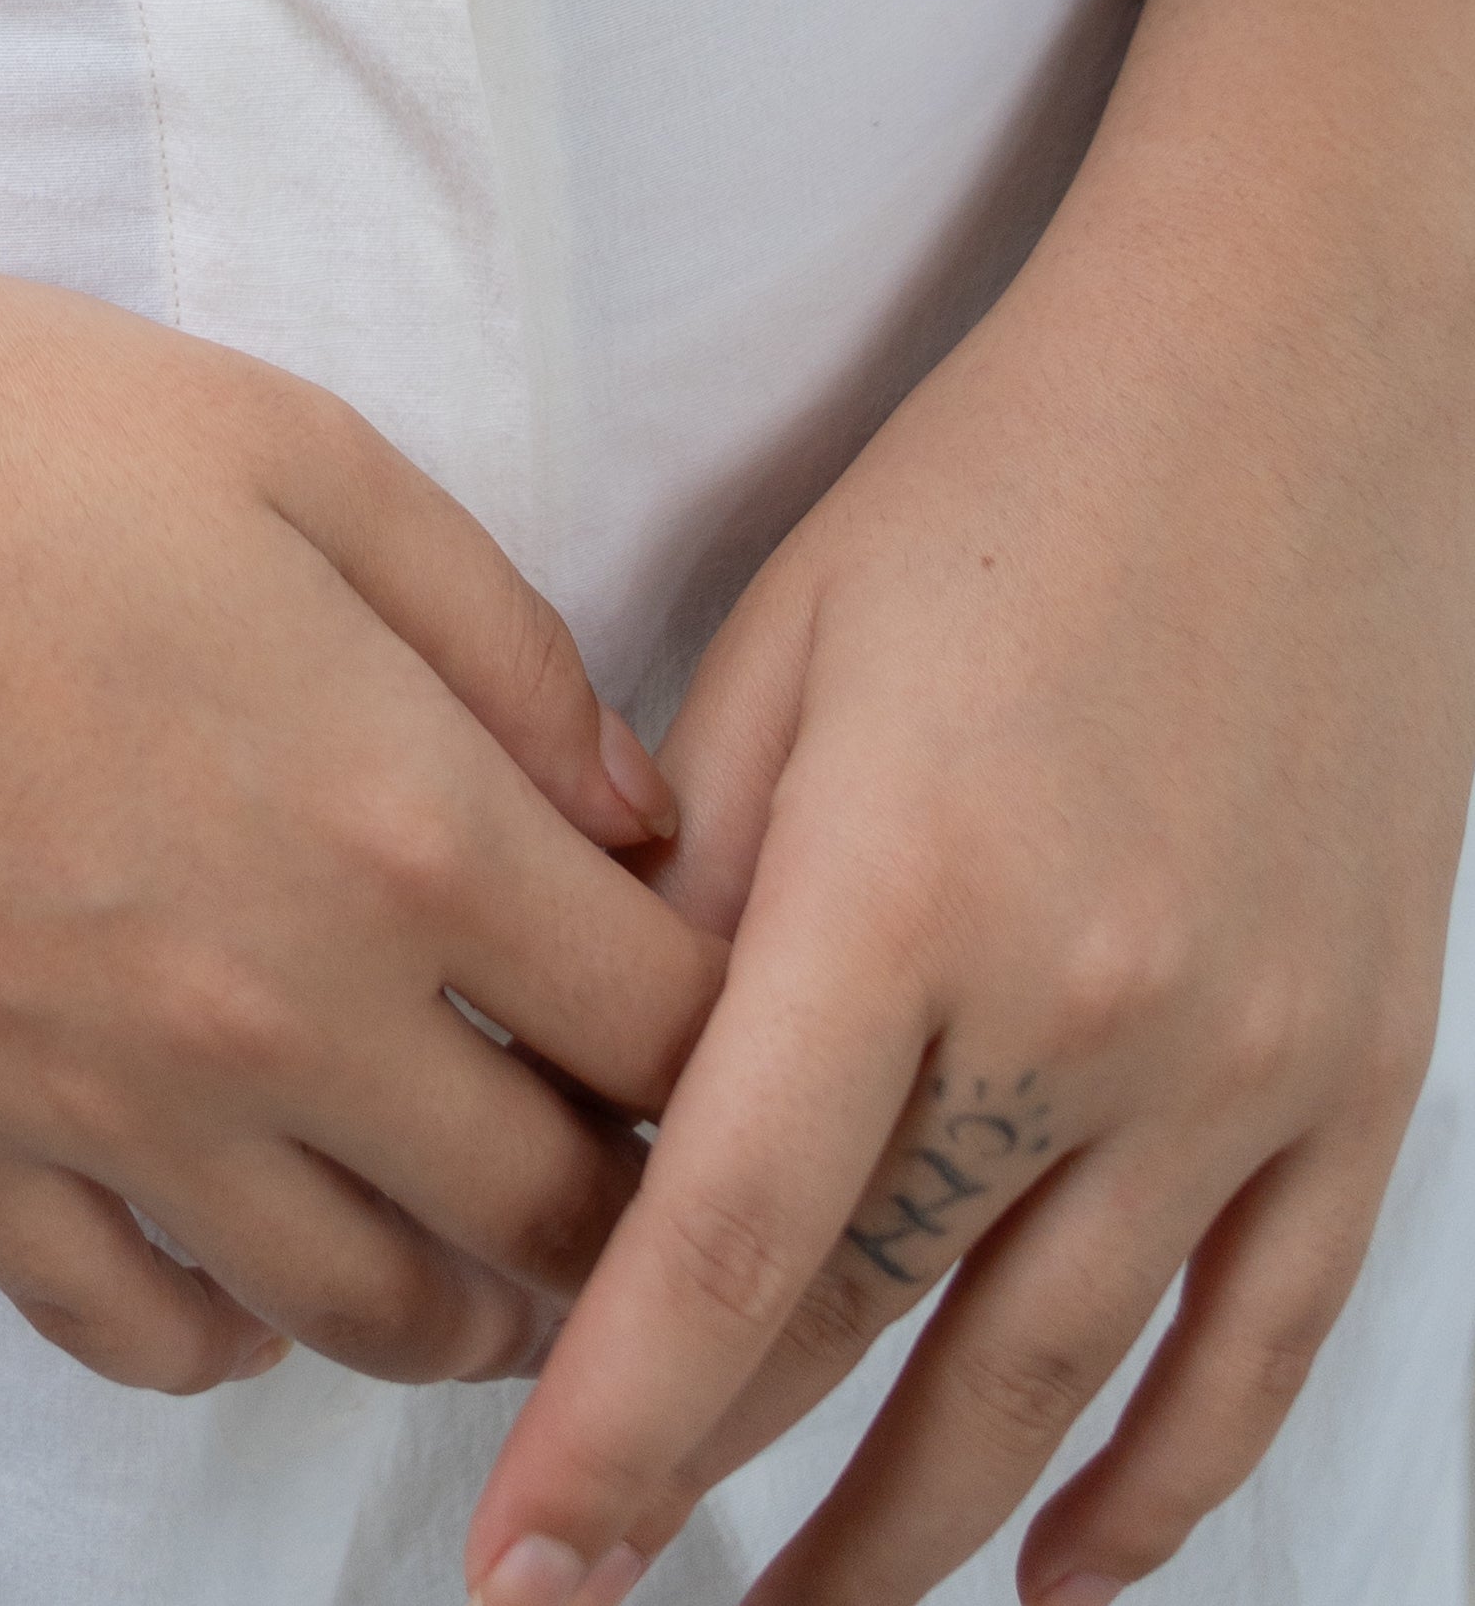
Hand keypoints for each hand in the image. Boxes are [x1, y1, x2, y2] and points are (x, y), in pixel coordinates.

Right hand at [0, 240, 723, 1390]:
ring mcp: (112, 1099)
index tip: (744, 1001)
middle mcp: (283, 1010)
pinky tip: (255, 1271)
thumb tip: (634, 814)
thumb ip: (501, 634)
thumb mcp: (295, 445)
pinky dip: (225, 1337)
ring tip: (489, 1235)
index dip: (750, 1029)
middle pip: (555, 1213)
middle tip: (646, 1136)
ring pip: (369, 1314)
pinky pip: (134, 1332)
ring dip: (470, 1301)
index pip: (675, 1030)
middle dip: (641, 1192)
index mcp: (399, 821)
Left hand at [461, 229, 1474, 1605]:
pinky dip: (1161, 1483)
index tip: (522, 1563)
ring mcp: (1242, 1064)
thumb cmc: (992, 490)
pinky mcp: (1355, 1078)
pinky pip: (1258, 1342)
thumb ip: (692, 882)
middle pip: (877, 1319)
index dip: (618, 1416)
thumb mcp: (785, 647)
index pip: (733, 1228)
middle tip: (601, 1592)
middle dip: (726, 1480)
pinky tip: (1064, 1569)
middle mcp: (1084, 1007)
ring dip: (920, 1529)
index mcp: (905, 887)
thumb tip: (594, 1085)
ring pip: (1053, 1375)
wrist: (1284, 392)